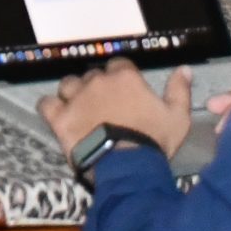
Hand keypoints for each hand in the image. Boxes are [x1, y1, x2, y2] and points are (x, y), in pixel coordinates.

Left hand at [37, 58, 191, 159]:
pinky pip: (46, 104)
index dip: (121, 77)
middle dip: (98, 86)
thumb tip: (184, 69)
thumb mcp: (177, 117)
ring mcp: (75, 98)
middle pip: (92, 75)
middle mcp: (97, 81)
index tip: (125, 90)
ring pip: (68, 84)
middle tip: (104, 105)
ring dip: (73, 93)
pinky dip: (51, 108)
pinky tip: (58, 115)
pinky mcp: (59, 117)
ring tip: (80, 108)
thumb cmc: (153, 140)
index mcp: (124, 77)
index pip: (119, 65)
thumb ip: (179, 90)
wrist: (127, 166)